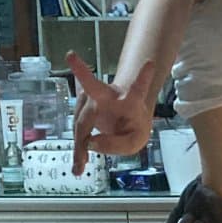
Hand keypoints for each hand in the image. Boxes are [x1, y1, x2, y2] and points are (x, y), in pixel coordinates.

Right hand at [66, 51, 155, 175]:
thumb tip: (92, 144)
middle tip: (71, 55)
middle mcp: (110, 94)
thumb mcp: (136, 141)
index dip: (143, 77)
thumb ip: (118, 145)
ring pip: (82, 120)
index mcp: (132, 100)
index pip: (138, 89)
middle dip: (82, 71)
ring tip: (81, 166)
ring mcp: (92, 98)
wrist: (123, 118)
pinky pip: (77, 129)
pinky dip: (78, 148)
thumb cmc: (133, 126)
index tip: (150, 63)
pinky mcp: (81, 107)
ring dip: (80, 144)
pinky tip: (78, 166)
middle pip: (94, 88)